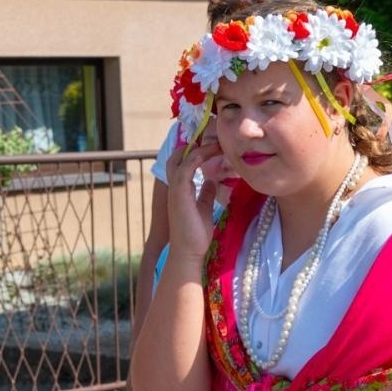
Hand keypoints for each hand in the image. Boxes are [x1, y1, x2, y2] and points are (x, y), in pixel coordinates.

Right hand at [165, 138, 226, 261]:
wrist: (188, 252)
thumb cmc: (195, 234)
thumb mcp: (204, 209)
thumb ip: (206, 194)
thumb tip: (211, 182)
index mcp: (180, 189)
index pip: (183, 162)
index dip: (196, 151)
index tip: (214, 145)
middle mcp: (175, 185)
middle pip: (178, 155)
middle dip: (195, 144)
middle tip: (215, 139)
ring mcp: (175, 188)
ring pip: (181, 157)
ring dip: (200, 148)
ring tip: (217, 142)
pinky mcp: (179, 191)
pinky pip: (186, 166)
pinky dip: (197, 157)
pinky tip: (211, 152)